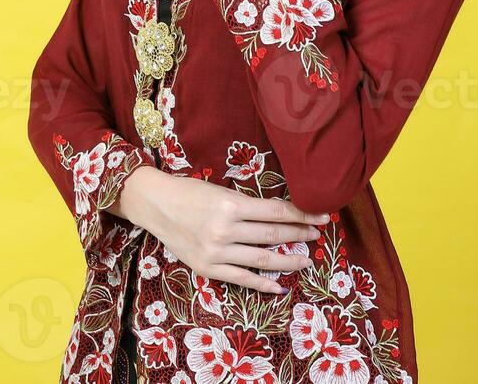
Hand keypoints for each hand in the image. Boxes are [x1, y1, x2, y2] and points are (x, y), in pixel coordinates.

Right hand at [119, 167, 327, 293]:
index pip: (277, 212)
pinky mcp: (207, 268)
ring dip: (288, 260)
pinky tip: (280, 285)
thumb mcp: (222, 191)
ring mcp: (216, 252)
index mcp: (231, 205)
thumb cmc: (190, 192)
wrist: (155, 205)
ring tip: (306, 260)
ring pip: (262, 260)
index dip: (302, 215)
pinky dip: (263, 284)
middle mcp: (226, 230)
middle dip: (299, 235)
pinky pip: (242, 279)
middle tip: (316, 236)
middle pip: (273, 235)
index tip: (321, 217)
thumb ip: (248, 206)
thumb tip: (281, 215)